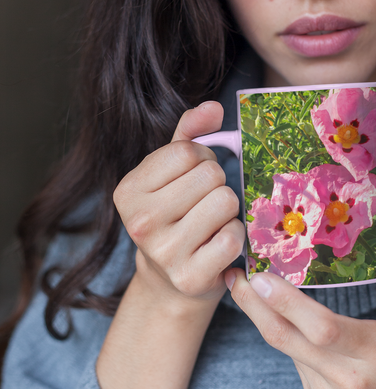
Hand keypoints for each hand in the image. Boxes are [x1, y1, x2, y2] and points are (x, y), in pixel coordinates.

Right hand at [113, 101, 244, 308]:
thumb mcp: (172, 171)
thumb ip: (190, 133)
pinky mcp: (190, 277)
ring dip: (228, 210)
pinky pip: (233, 237)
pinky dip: (235, 237)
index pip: (188, 151)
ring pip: (225, 201)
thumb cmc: (175, 215)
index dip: (203, 159)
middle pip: (210, 175)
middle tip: (205, 203)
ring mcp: (164, 252)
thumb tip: (213, 107)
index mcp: (128, 190)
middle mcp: (140, 222)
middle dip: (217, 184)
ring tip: (212, 223)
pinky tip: (218, 244)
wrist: (170, 281)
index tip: (195, 178)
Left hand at [225, 213, 375, 388]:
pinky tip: (283, 320)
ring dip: (265, 319)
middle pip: (287, 339)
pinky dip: (289, 340)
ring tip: (248, 288)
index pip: (322, 327)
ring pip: (287, 350)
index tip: (259, 276)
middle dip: (253, 306)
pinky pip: (297, 367)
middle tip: (234, 275)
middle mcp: (349, 377)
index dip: (286, 303)